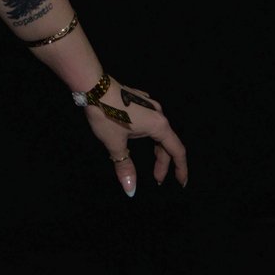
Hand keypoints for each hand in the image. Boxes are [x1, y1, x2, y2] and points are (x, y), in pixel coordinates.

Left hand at [79, 75, 188, 198]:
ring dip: (155, 148)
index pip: (177, 151)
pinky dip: (148, 135)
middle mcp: (158, 114)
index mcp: (158, 125)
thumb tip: (131, 190)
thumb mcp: (115, 144)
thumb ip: (125, 166)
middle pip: (166, 142)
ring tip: (149, 162)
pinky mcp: (139, 100)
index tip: (181, 182)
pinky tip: (138, 138)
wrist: (93, 85)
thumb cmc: (106, 114)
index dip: (181, 168)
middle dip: (163, 162)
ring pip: (157, 131)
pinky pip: (149, 121)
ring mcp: (149, 104)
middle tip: (157, 179)